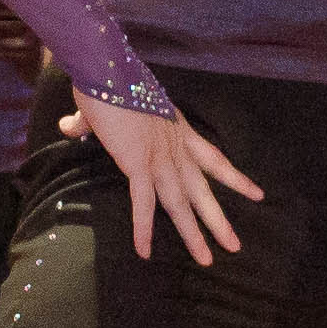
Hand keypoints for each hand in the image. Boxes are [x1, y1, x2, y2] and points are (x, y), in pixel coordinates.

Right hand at [83, 89, 266, 265]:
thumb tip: (69, 126)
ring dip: (193, 234)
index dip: (235, 179)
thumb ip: (89, 122)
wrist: (106, 67)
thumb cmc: (106, 81)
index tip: (257, 195)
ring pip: (180, 204)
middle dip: (219, 220)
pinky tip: (145, 252)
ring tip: (207, 260)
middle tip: (235, 245)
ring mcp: (159, 156)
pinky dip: (143, 229)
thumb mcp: (108, 106)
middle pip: (202, 190)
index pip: (213, 159)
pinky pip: (143, 203)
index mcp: (177, 130)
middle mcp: (175, 146)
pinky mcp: (138, 162)